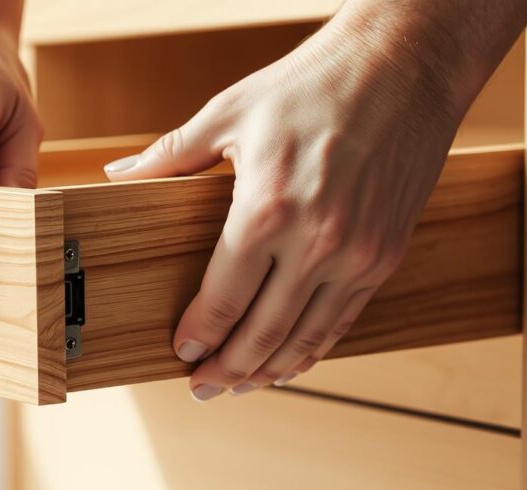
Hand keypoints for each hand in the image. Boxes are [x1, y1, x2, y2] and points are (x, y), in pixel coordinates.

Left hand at [104, 17, 463, 399]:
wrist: (407, 65)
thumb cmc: (314, 82)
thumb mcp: (229, 112)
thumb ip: (170, 155)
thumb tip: (120, 174)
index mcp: (266, 210)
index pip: (222, 300)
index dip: (198, 335)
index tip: (181, 352)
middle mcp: (316, 242)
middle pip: (262, 333)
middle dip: (227, 369)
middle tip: (203, 388)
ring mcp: (358, 254)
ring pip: (307, 338)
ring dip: (271, 371)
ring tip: (242, 386)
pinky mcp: (387, 254)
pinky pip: (345, 319)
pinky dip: (316, 348)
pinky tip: (294, 360)